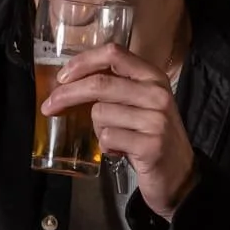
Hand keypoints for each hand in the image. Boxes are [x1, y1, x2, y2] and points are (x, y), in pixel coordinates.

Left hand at [43, 44, 197, 218]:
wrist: (180, 176)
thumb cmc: (151, 137)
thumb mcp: (141, 104)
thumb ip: (115, 88)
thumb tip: (68, 82)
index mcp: (153, 77)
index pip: (114, 54)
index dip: (83, 62)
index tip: (63, 76)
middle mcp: (157, 94)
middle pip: (100, 83)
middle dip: (67, 95)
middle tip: (49, 106)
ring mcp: (156, 120)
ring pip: (100, 113)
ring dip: (97, 129)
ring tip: (114, 138)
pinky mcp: (151, 145)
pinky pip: (108, 137)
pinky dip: (106, 146)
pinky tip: (119, 152)